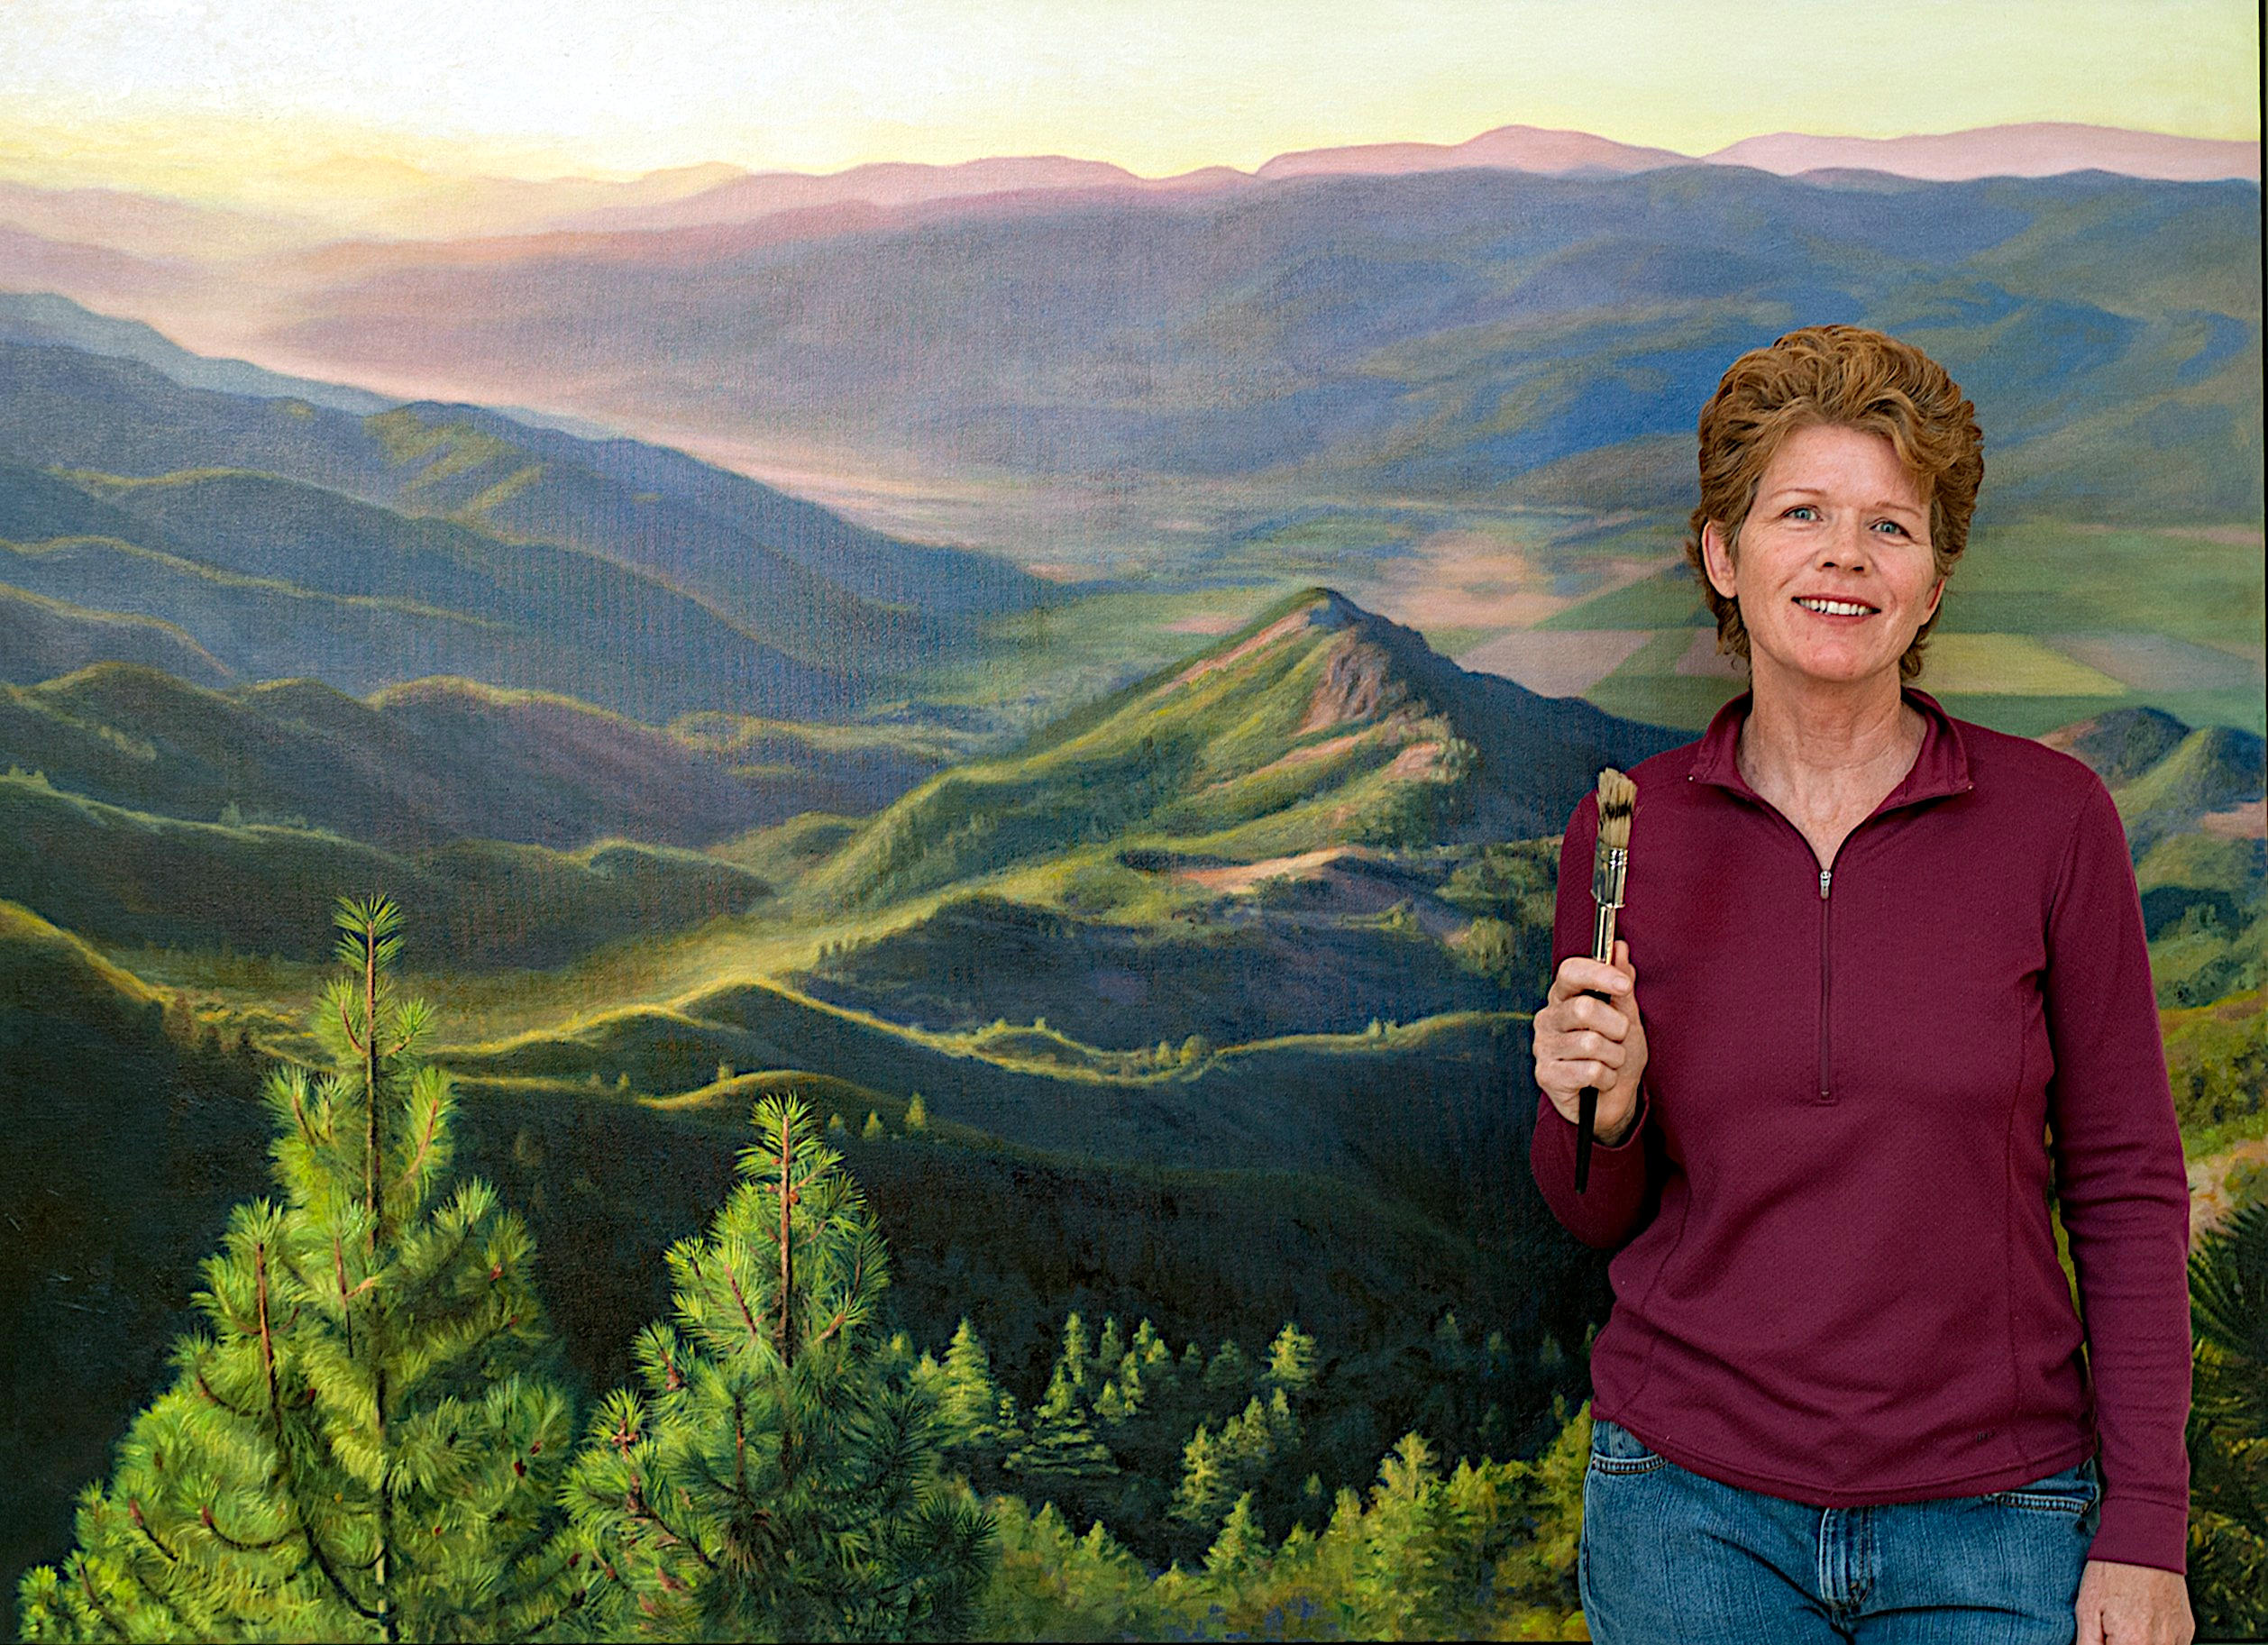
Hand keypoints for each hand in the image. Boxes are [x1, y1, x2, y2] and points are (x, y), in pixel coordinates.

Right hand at [1533, 940, 1646, 1145]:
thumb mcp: (1627, 1017)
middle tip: (1620, 1037)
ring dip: (1614, 1056)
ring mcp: (1543, 1047)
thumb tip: (1618, 947)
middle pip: (1583, 1008)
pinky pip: (1589, 1071)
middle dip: (1616, 1026)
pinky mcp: (1545, 1075)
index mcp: (1564, 998)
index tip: (1623, 985)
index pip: (1570, 972)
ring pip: (1591, 1043)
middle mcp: (1548, 1018)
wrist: (1614, 1100)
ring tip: (1610, 1062)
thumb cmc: (1617, 1054)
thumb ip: (1621, 985)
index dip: (1597, 974)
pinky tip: (1601, 1081)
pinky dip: (1607, 1078)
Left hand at [2076, 1559, 2192, 1643]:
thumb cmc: (2113, 1571)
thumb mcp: (2087, 1607)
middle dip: (2122, 1642)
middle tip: (2113, 1626)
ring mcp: (2177, 1639)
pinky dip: (2155, 1640)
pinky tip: (2143, 1620)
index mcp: (2133, 1642)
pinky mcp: (2187, 1631)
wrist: (2145, 1541)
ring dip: (2138, 1641)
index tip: (2103, 1635)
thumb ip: (2088, 1643)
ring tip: (2128, 1619)